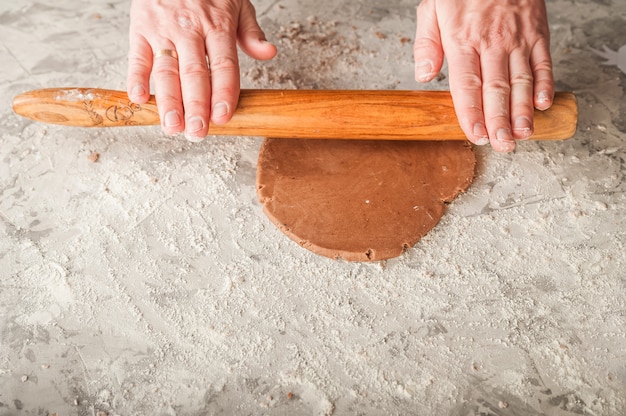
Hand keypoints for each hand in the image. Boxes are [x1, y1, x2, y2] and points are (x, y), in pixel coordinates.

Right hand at [127, 0, 276, 140]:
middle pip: (195, 74)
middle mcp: (190, 29)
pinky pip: (137, 55)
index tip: (223, 117)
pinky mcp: (140, 27)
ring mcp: (163, 28)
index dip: (224, 94)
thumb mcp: (237, 3)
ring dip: (169, 102)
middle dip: (196, 107)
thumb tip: (269, 53)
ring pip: (166, 70)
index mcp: (218, 25)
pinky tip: (139, 99)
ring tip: (172, 127)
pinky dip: (136, 77)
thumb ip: (251, 32)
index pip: (224, 65)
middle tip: (197, 133)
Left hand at [413, 0, 553, 151]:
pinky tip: (542, 105)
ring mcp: (518, 39)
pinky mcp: (537, 33)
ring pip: (521, 81)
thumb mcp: (433, 8)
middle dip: (499, 121)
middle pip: (496, 89)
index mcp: (463, 40)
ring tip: (522, 135)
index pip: (467, 85)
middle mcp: (492, 43)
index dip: (471, 113)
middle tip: (502, 145)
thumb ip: (426, 44)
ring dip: (523, 111)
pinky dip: (545, 85)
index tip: (475, 135)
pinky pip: (543, 63)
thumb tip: (424, 76)